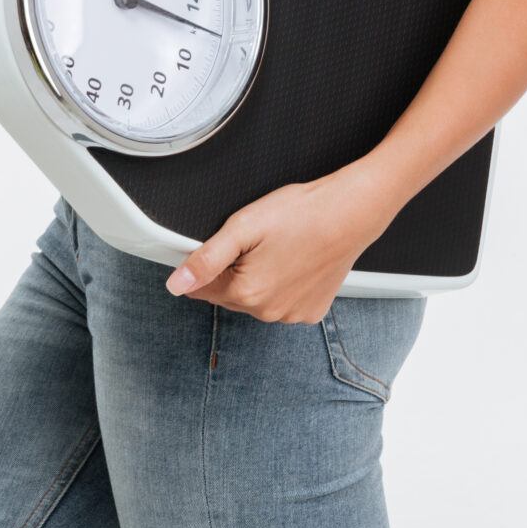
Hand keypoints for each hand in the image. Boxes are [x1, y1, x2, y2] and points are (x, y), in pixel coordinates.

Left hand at [164, 169, 397, 324]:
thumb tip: (176, 284)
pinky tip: (293, 262)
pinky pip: (283, 302)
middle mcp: (268, 312)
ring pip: (256, 299)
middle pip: (229, 294)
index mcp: (246, 293)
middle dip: (233, 270)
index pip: (202, 288)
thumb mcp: (243, 226)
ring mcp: (292, 315)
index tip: (226, 244)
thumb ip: (205, 259)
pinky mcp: (311, 311)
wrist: (350, 213)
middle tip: (256, 240)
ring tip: (278, 247)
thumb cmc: (301, 214)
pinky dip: (283, 285)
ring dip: (258, 279)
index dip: (206, 263)